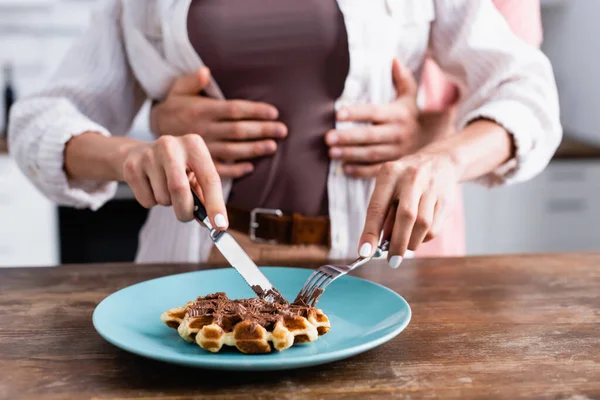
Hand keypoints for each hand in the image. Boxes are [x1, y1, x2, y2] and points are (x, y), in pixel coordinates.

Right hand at [121, 134, 227, 226]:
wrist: (139, 154)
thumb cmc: (176, 167)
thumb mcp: (194, 174)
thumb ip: (205, 197)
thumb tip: (214, 223)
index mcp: (194, 144)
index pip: (209, 178)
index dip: (216, 205)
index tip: (221, 226)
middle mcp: (171, 145)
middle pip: (179, 188)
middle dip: (185, 210)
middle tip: (187, 216)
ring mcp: (148, 154)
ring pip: (163, 198)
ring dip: (168, 204)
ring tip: (166, 190)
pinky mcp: (132, 167)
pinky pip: (147, 201)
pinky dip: (152, 202)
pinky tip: (151, 187)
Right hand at [151, 67, 286, 178]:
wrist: (151, 133)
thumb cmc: (172, 107)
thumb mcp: (178, 89)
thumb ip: (193, 80)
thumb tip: (206, 71)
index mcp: (203, 110)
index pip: (235, 109)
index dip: (256, 111)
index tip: (274, 112)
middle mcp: (204, 129)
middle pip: (238, 130)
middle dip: (262, 130)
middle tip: (282, 130)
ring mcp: (202, 148)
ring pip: (233, 150)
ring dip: (254, 149)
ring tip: (272, 147)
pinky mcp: (197, 164)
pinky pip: (219, 168)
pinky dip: (235, 170)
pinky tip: (250, 167)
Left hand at [325, 58, 419, 177]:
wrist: (440, 136)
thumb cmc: (418, 111)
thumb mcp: (414, 93)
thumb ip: (402, 78)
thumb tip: (393, 59)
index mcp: (397, 114)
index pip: (374, 112)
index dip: (356, 113)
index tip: (338, 114)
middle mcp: (397, 133)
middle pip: (369, 136)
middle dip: (348, 138)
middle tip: (328, 138)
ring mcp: (397, 151)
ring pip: (371, 154)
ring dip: (350, 154)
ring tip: (330, 153)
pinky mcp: (396, 164)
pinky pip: (378, 170)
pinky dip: (361, 171)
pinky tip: (344, 169)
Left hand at [357, 151, 460, 267]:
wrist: (439, 161)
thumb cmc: (404, 181)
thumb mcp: (388, 187)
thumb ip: (382, 213)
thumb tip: (376, 245)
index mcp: (390, 173)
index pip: (377, 207)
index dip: (370, 232)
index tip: (364, 252)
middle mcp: (412, 177)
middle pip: (406, 217)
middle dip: (397, 244)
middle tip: (391, 260)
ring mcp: (432, 187)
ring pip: (423, 225)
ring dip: (411, 243)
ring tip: (404, 247)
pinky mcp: (446, 199)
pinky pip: (434, 228)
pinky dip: (423, 238)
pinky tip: (418, 236)